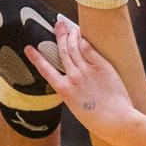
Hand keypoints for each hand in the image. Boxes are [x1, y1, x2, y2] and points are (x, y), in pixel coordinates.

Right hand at [27, 19, 137, 142]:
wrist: (116, 120)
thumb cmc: (98, 120)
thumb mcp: (77, 108)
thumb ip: (72, 92)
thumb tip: (72, 80)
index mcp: (64, 90)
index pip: (45, 69)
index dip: (36, 57)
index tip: (29, 48)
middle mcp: (73, 77)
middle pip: (63, 51)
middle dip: (59, 36)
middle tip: (58, 25)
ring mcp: (87, 71)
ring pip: (75, 47)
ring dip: (71, 35)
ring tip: (70, 26)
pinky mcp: (101, 67)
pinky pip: (89, 49)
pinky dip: (84, 41)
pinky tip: (83, 35)